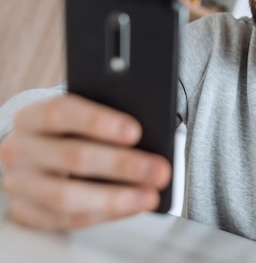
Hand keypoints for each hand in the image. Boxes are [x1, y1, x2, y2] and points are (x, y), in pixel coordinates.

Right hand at [0, 94, 170, 229]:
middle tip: (159, 169)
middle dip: (122, 165)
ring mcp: (20, 184)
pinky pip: (67, 219)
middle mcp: (20, 149)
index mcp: (32, 116)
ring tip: (149, 194)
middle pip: (72, 157)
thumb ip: (105, 119)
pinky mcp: (26, 212)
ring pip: (66, 196)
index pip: (61, 113)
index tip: (135, 131)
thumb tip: (149, 133)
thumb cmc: (66, 132)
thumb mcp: (80, 115)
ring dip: (116, 197)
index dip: (99, 121)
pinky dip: (106, 213)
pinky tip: (132, 206)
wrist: (32, 156)